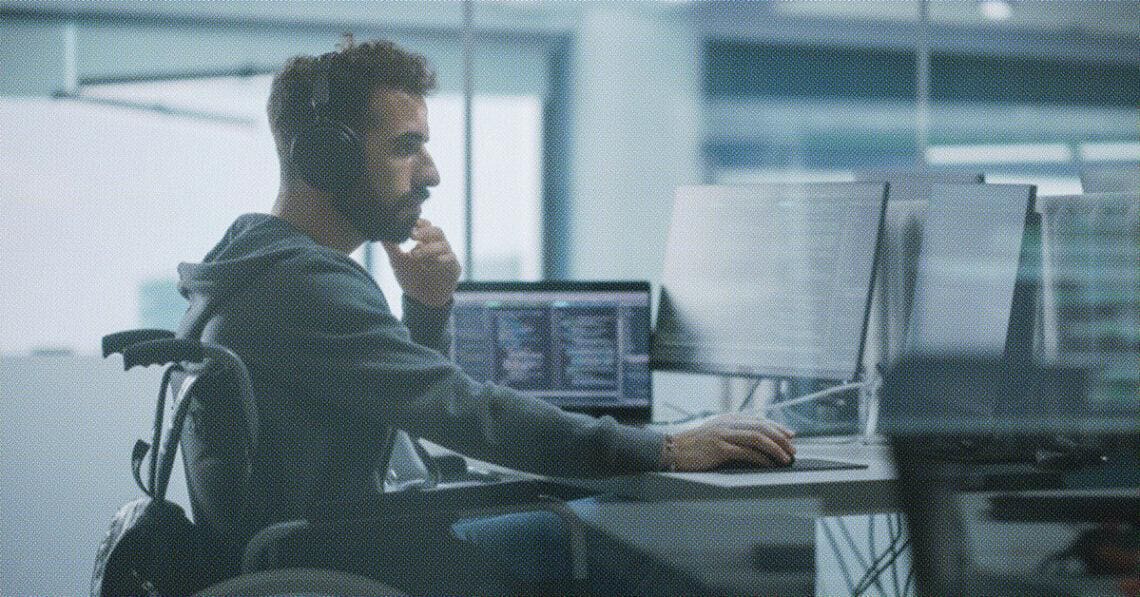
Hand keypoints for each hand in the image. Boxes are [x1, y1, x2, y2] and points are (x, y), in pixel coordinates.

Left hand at [381, 219, 461, 307]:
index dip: (420, 223)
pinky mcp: (454, 268)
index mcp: (426, 241)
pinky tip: (429, 265)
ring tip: (415, 255)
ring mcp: (448, 256)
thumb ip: (390, 246)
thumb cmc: (410, 277)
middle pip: (437, 231)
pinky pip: (451, 260)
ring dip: (429, 248)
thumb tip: (379, 231)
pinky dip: (440, 260)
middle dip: (425, 232)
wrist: (421, 300)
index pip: (426, 225)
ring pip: (444, 245)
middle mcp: (438, 246)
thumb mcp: (397, 261)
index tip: (409, 226)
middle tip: (413, 236)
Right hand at [667, 414, 795, 470]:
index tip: (790, 435)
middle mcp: (728, 423)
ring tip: (786, 458)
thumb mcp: (715, 433)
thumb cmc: (694, 446)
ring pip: (758, 438)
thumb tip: (755, 441)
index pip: (759, 420)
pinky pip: (747, 452)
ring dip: (775, 449)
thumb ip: (733, 433)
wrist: (673, 450)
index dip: (777, 428)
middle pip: (762, 427)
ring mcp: (724, 434)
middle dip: (781, 438)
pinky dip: (762, 459)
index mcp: (729, 418)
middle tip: (793, 448)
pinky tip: (770, 464)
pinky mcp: (720, 448)